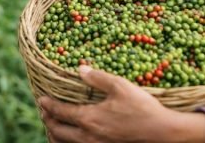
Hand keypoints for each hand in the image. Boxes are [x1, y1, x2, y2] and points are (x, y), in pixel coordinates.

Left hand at [39, 66, 204, 142]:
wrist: (164, 134)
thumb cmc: (143, 108)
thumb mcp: (120, 86)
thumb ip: (97, 77)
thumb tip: (80, 68)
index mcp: (89, 119)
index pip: (60, 112)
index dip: (48, 105)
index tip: (41, 99)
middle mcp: (89, 136)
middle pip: (57, 131)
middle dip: (48, 120)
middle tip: (44, 111)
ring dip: (56, 135)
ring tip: (53, 126)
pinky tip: (73, 137)